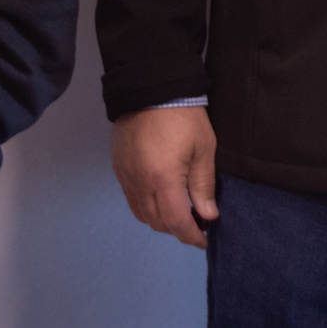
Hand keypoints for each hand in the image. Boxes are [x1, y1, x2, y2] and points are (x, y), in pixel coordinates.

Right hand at [111, 106, 219, 248]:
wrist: (151, 87)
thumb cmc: (183, 115)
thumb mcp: (203, 148)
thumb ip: (204, 185)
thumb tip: (208, 215)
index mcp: (163, 179)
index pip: (176, 222)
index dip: (191, 236)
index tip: (204, 240)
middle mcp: (139, 183)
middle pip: (157, 223)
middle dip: (177, 229)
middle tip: (196, 223)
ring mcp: (125, 176)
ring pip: (141, 214)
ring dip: (160, 220)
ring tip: (180, 212)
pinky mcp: (118, 168)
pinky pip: (131, 199)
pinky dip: (146, 206)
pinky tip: (161, 197)